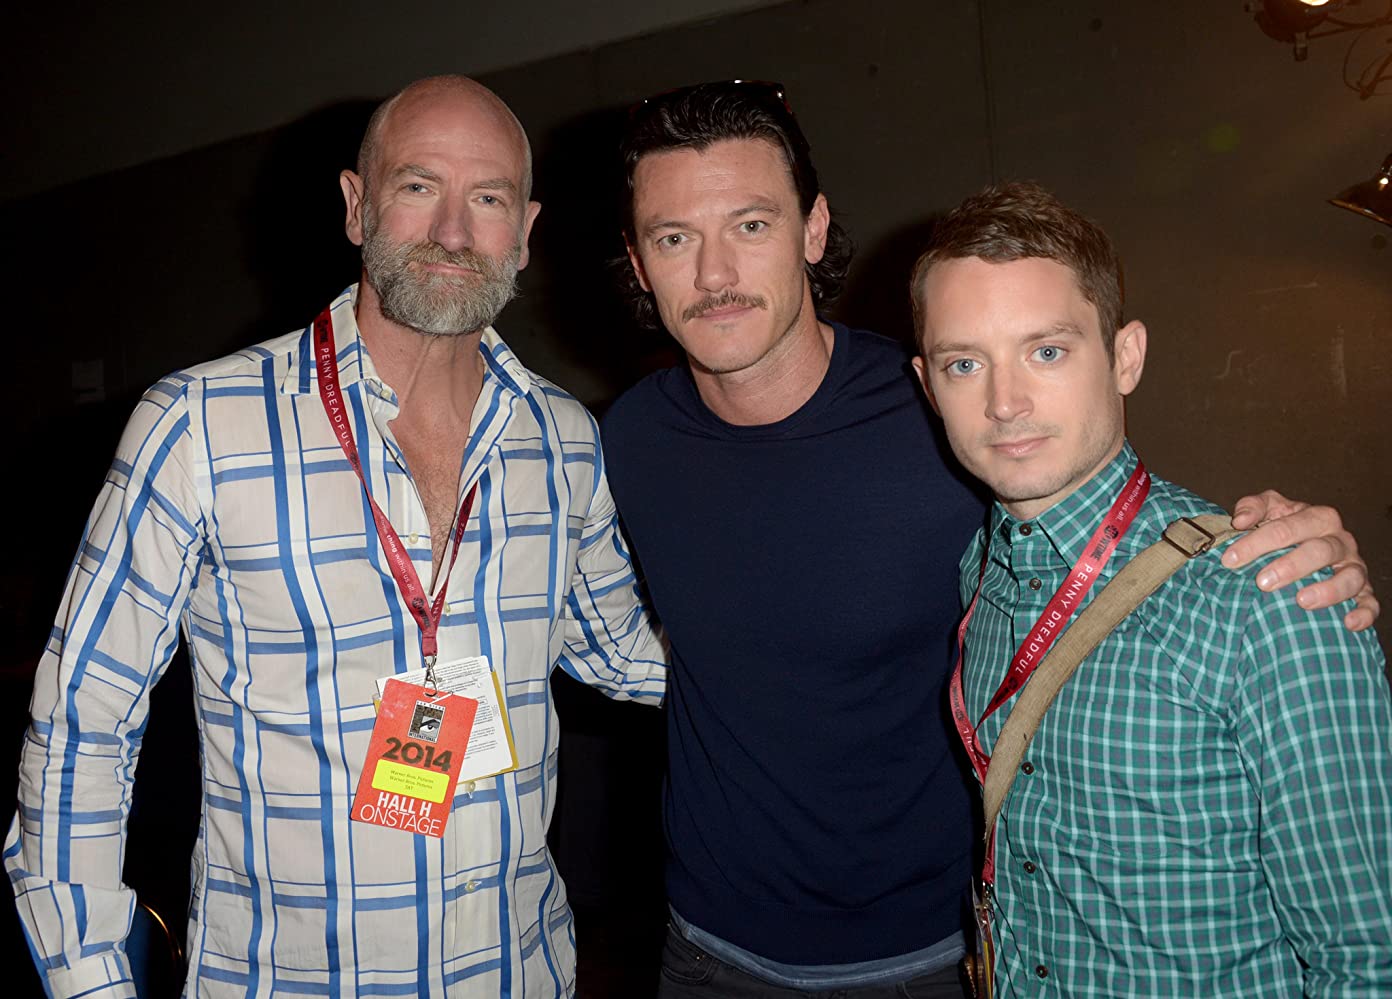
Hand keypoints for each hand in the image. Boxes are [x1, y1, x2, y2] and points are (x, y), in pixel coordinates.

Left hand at [1222, 490, 1377, 631]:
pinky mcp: (1363, 591)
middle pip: (1320, 550)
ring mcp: (1354, 566)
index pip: (1287, 527)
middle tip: (1262, 582)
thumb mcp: (1269, 511)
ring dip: (1328, 590)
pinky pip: (1370, 602)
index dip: (1256, 543)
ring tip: (1301, 601)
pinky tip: (1348, 623)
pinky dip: (1364, 612)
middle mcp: (1340, 541)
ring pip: (1351, 577)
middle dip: (1291, 566)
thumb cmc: (1285, 530)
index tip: (1230, 559)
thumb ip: (1252, 507)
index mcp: (1318, 518)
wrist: (1308, 546)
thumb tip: (1239, 520)